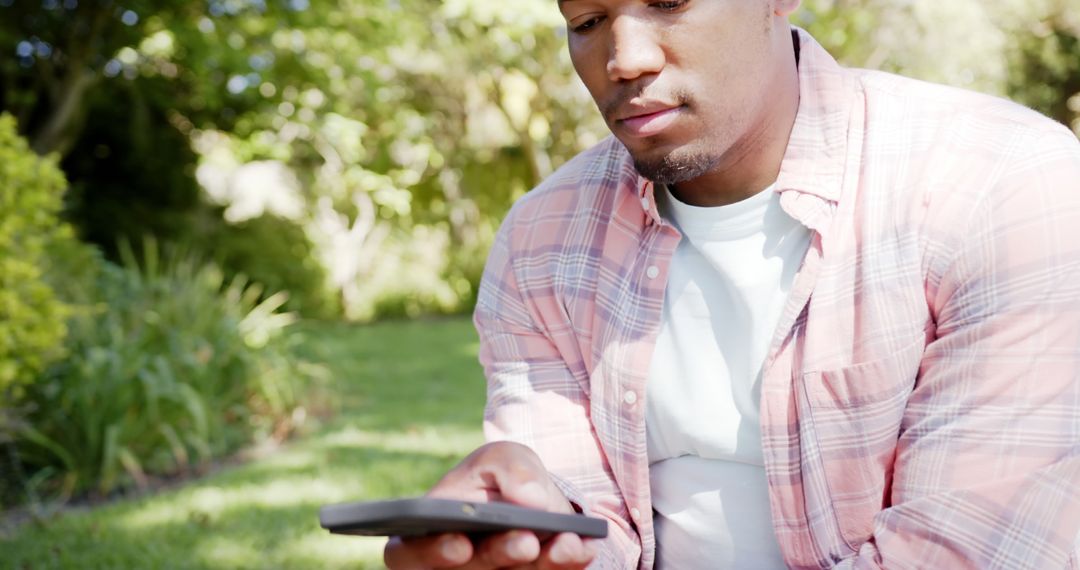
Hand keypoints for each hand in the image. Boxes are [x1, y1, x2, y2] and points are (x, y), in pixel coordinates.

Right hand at [383, 441, 598, 568]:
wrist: (533, 498)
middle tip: (526, 542)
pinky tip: (582, 548)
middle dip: (500, 555)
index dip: (431, 553)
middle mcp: (454, 564)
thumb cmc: (502, 477)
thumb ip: (511, 469)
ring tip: (565, 544)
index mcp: (427, 531)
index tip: (460, 544)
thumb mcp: (504, 458)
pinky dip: (565, 565)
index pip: (409, 554)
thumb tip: (530, 499)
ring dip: (541, 566)